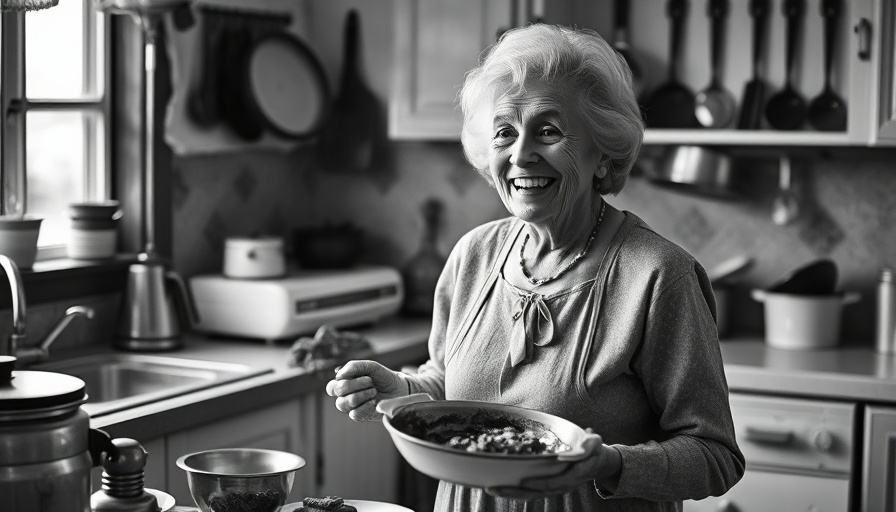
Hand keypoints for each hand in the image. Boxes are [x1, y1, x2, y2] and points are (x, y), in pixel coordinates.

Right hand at [325, 360, 407, 421]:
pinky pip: (354, 414)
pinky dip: (365, 406)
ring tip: (373, 391)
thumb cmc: (383, 377)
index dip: (342, 380)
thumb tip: (338, 375)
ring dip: (360, 395)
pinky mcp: (361, 416)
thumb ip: (354, 366)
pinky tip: (374, 401)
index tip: (358, 374)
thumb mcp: (371, 367)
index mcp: (345, 383)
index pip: (331, 386)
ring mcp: (353, 407)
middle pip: (337, 391)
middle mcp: (346, 396)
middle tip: (369, 381)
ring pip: (343, 404)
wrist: (400, 389)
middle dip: (354, 384)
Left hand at [486, 433, 620, 499]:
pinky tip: (498, 485)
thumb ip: (588, 445)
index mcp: (572, 476)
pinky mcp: (547, 486)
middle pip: (534, 493)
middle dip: (513, 491)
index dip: (538, 483)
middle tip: (492, 488)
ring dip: (509, 493)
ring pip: (529, 495)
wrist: (597, 464)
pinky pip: (528, 491)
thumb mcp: (595, 444)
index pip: (552, 483)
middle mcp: (561, 486)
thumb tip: (576, 447)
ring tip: (489, 488)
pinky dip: (513, 490)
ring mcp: (553, 488)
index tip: (522, 482)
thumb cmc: (594, 451)